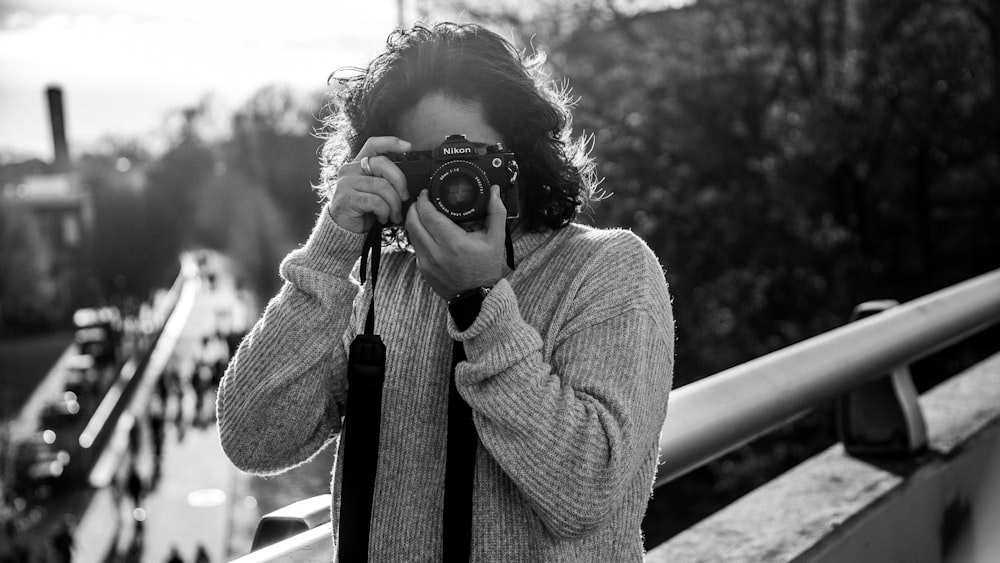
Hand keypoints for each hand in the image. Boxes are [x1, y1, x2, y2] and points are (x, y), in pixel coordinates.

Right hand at [328, 136, 410, 232]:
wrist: (343, 230)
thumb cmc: (361, 211)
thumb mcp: (374, 191)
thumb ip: (384, 180)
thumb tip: (406, 182)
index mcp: (357, 165)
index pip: (373, 144)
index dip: (391, 143)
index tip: (408, 147)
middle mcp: (349, 170)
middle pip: (382, 164)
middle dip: (399, 181)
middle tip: (404, 197)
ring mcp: (346, 183)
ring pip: (382, 186)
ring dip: (394, 204)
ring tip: (393, 214)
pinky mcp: (347, 198)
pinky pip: (376, 202)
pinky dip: (384, 212)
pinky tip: (382, 217)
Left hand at [406, 185, 506, 299]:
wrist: (477, 296)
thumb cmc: (486, 268)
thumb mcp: (496, 239)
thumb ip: (496, 212)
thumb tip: (494, 191)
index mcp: (453, 242)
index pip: (428, 214)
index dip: (424, 200)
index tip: (427, 193)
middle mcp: (436, 252)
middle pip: (413, 222)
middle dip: (415, 207)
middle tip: (422, 200)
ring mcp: (426, 262)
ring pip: (411, 233)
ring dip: (414, 220)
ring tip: (423, 213)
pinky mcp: (422, 269)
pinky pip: (415, 246)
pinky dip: (418, 236)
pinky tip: (428, 232)